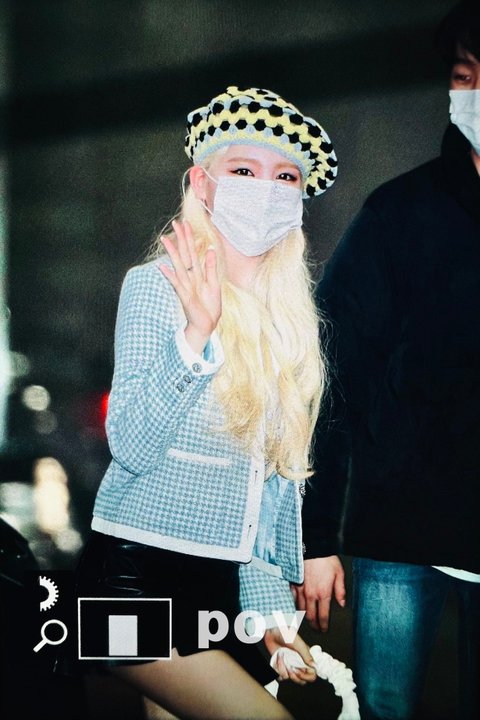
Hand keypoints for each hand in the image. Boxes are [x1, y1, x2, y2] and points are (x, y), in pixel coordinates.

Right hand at [159, 220, 220, 354]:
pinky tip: (162, 266)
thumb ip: (211, 267)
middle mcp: (189, 277)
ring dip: (172, 252)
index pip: (192, 251)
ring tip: (165, 239)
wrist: (207, 325)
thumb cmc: (209, 306)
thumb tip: (210, 249)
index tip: (185, 223)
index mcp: (197, 273)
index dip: (189, 237)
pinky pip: (176, 283)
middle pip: (184, 254)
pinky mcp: (184, 296)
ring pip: (178, 265)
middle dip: (180, 239)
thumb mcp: (214, 284)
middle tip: (175, 222)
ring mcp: (185, 285)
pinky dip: (170, 275)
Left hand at [263, 627, 315, 685]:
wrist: (272, 631)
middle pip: (300, 681)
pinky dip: (276, 669)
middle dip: (293, 675)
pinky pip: (279, 675)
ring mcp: (289, 665)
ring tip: (281, 657)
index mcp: (305, 658)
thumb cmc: (286, 633)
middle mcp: (298, 664)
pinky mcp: (280, 666)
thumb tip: (315, 666)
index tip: (298, 670)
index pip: (311, 675)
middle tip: (290, 666)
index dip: (305, 676)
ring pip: (288, 678)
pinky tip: (277, 660)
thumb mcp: (298, 644)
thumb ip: (307, 655)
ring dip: (283, 668)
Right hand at [291, 556, 345, 632]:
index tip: (324, 629)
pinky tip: (296, 605)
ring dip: (304, 616)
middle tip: (316, 628)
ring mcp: (300, 590)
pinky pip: (292, 598)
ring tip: (308, 619)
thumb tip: (342, 603)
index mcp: (324, 593)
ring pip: (300, 609)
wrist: (313, 547)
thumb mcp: (339, 574)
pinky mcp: (293, 583)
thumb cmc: (326, 559)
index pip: (323, 616)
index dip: (323, 626)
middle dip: (314, 625)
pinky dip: (294, 604)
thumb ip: (341, 591)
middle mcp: (311, 595)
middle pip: (310, 616)